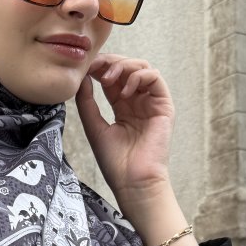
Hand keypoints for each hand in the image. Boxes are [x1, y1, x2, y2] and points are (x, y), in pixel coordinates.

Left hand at [74, 55, 174, 207]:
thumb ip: (87, 102)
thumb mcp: (94, 127)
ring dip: (123, 67)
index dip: (99, 68)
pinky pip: (155, 77)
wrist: (133, 182)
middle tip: (95, 68)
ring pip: (141, 68)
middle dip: (110, 62)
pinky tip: (125, 90)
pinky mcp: (164, 106)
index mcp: (122, 107)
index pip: (112, 77)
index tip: (85, 68)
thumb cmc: (115, 162)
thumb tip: (81, 78)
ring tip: (108, 79)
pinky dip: (139, 76)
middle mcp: (138, 102)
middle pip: (126, 68)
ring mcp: (151, 103)